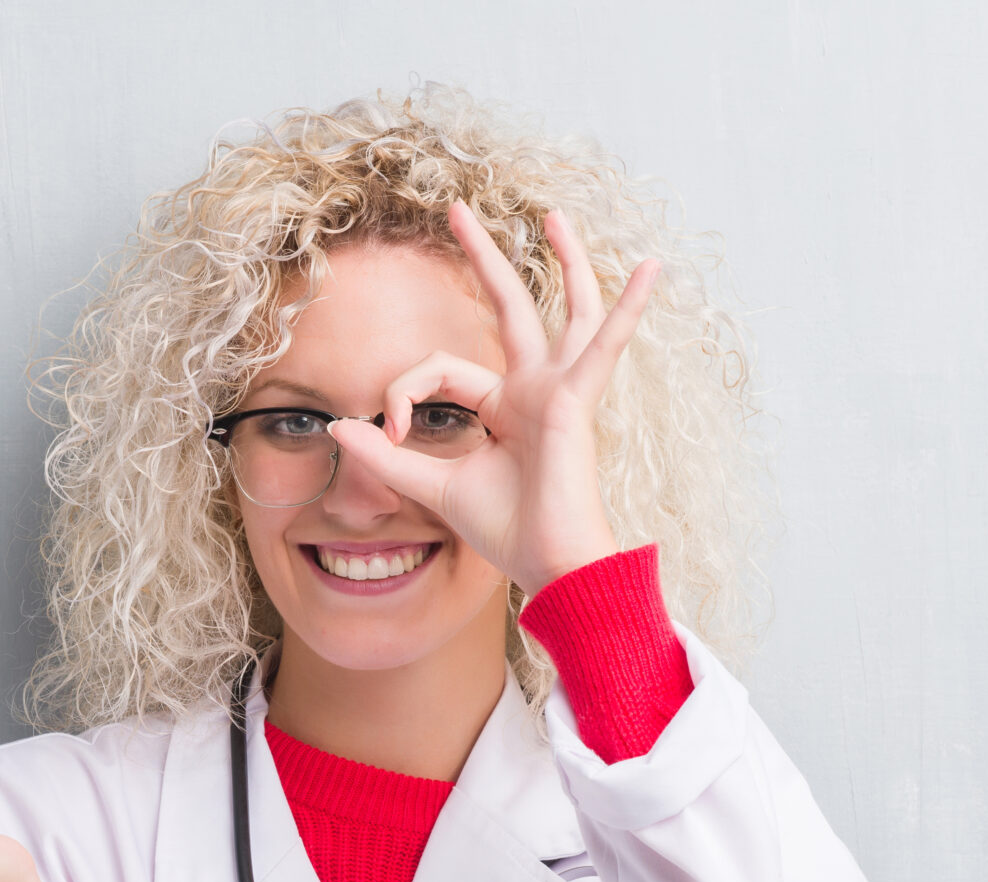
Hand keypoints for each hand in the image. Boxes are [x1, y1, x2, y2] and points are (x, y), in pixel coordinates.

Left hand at [326, 203, 659, 592]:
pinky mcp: (577, 399)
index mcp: (504, 405)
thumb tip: (337, 426)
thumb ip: (386, 456)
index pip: (441, 367)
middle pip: (509, 307)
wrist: (548, 564)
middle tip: (456, 210)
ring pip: (566, 309)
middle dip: (482, 257)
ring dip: (563, 259)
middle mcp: (535, 389)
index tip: (391, 433)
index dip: (406, 392)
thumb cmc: (506, 530)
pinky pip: (605, 343)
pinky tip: (650, 268)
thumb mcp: (430, 486)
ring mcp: (561, 389)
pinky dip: (628, 307)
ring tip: (554, 214)